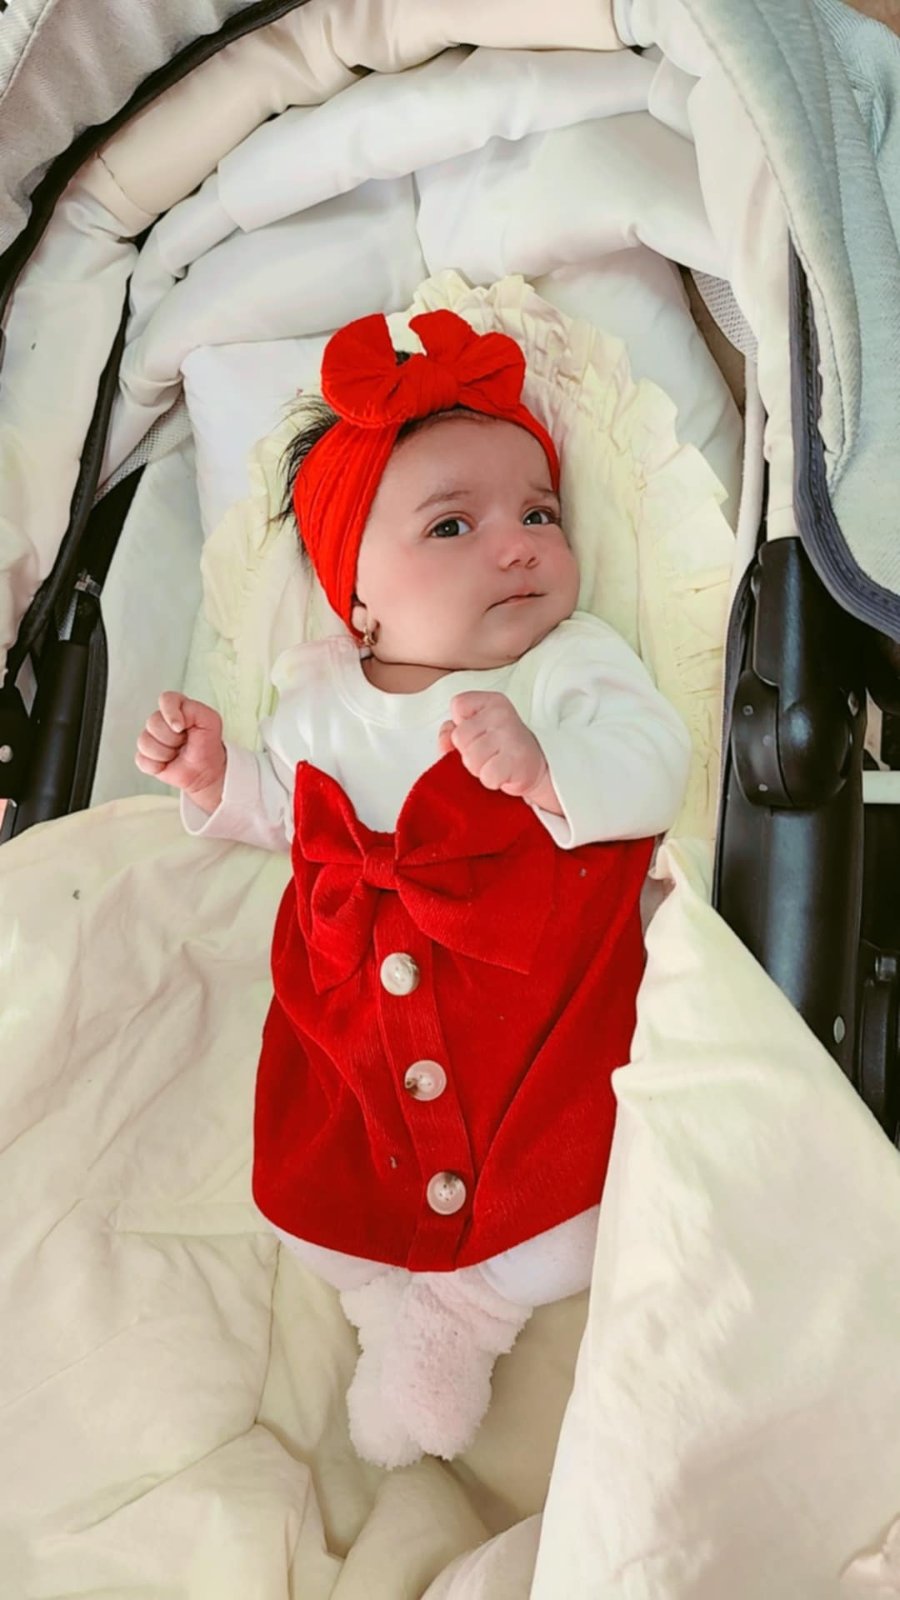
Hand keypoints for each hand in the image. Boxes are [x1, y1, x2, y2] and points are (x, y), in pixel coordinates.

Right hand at [135, 692, 225, 810]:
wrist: (204, 771)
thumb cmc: (207, 745)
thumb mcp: (210, 721)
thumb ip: (194, 710)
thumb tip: (173, 722)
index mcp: (177, 708)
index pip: (166, 699)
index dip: (170, 714)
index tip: (180, 728)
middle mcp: (161, 720)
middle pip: (153, 723)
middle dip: (172, 738)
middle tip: (184, 743)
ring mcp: (151, 737)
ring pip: (145, 742)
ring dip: (165, 753)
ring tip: (177, 754)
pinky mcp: (145, 755)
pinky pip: (142, 760)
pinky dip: (157, 766)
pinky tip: (167, 764)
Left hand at [438, 691, 550, 799]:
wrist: (535, 767)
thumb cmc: (502, 749)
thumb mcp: (476, 733)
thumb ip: (453, 733)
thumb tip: (444, 741)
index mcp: (490, 702)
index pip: (458, 705)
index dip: (460, 725)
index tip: (478, 733)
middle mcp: (500, 714)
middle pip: (459, 736)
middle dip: (468, 752)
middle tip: (488, 754)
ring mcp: (509, 735)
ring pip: (470, 759)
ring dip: (479, 769)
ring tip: (494, 764)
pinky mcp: (516, 759)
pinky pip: (487, 775)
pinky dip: (492, 781)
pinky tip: (503, 774)